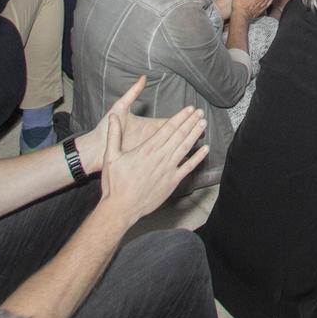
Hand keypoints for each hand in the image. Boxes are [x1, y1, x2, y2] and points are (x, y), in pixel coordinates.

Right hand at [99, 105, 208, 227]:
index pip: (168, 128)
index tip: (189, 109)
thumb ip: (113, 135)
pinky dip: (198, 157)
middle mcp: (161, 157)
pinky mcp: (172, 182)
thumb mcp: (110, 156)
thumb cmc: (115, 184)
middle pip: (179, 135)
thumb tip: (112, 117)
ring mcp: (168, 169)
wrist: (121, 208)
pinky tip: (205, 149)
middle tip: (200, 111)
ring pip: (185, 147)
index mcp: (147, 149)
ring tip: (203, 123)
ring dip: (195, 134)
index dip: (180, 117)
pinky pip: (188, 167)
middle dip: (191, 121)